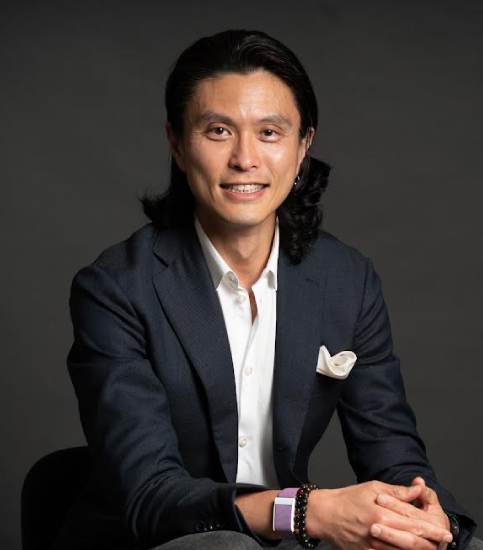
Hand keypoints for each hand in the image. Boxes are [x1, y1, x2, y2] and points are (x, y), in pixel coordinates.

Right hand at [305, 480, 452, 549]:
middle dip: (431, 543)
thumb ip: (397, 491)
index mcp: (380, 513)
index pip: (412, 523)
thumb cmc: (348, 498)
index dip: (431, 529)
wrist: (325, 514)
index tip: (445, 531)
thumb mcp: (372, 488)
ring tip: (431, 548)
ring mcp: (371, 547)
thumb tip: (418, 490)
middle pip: (412, 542)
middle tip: (444, 541)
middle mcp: (377, 533)